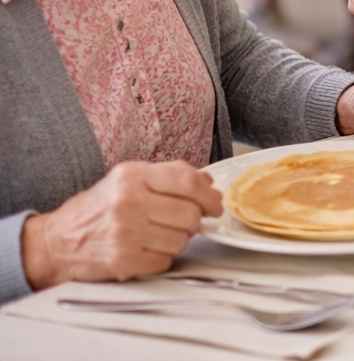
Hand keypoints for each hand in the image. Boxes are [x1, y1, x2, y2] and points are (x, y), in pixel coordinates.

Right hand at [20, 161, 222, 290]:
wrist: (57, 242)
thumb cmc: (97, 210)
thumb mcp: (128, 180)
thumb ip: (169, 176)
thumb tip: (208, 184)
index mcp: (132, 176)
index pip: (188, 181)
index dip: (208, 195)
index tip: (214, 205)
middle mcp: (128, 201)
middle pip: (190, 213)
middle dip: (193, 221)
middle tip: (180, 222)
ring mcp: (125, 232)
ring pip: (181, 239)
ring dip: (177, 241)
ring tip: (157, 236)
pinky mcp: (123, 260)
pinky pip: (165, 261)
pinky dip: (161, 259)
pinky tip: (145, 251)